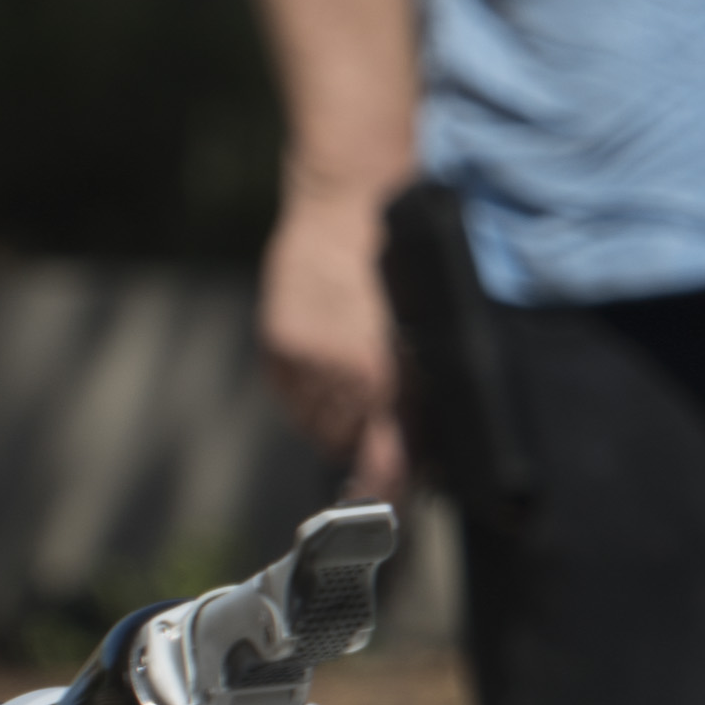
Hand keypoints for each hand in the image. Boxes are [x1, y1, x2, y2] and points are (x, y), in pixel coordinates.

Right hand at [256, 184, 406, 499]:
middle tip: (386, 430)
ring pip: (318, 424)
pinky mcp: (276, 344)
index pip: (380, 460)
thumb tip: (419, 453)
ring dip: (338, 421)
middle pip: (348, 444)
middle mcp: (337, 374)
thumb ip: (417, 395)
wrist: (347, 203)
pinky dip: (311, 397)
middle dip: (368, 443)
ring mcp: (301, 360)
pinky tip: (329, 373)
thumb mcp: (429, 331)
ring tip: (357, 390)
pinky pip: (293, 398)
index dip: (386, 485)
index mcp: (383, 374)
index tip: (392, 501)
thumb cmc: (403, 265)